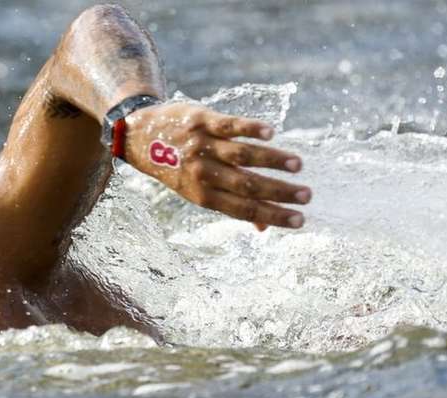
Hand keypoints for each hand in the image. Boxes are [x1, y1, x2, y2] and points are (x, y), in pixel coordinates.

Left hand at [124, 102, 310, 228]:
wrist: (140, 135)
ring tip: (298, 166)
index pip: (243, 209)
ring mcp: (202, 145)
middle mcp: (202, 173)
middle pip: (246, 185)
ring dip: (272, 160)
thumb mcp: (195, 191)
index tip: (300, 221)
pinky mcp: (201, 120)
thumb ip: (230, 204)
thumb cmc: (176, 167)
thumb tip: (264, 229)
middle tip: (307, 196)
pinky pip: (228, 125)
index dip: (272, 216)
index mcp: (203, 195)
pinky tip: (271, 133)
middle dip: (279, 192)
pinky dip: (250, 129)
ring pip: (241, 155)